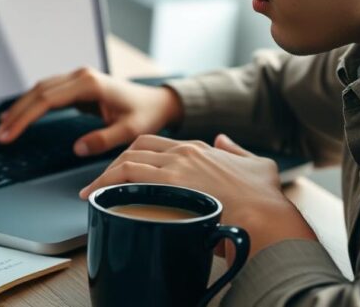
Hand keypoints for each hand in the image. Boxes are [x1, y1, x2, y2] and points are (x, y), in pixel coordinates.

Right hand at [0, 67, 183, 156]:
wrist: (157, 101)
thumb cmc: (146, 115)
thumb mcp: (130, 131)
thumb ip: (104, 139)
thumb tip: (78, 148)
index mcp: (89, 84)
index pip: (47, 100)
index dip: (25, 118)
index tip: (9, 134)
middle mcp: (80, 76)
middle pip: (38, 92)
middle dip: (16, 115)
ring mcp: (78, 78)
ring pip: (39, 89)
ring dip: (20, 108)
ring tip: (2, 128)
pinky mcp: (78, 85)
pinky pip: (48, 92)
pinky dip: (31, 103)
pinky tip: (18, 115)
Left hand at [80, 133, 317, 257]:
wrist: (267, 219)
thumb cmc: (264, 200)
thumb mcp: (258, 165)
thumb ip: (238, 151)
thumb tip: (224, 140)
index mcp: (200, 148)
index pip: (156, 145)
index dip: (136, 157)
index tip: (124, 172)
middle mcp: (185, 152)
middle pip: (137, 149)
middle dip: (115, 165)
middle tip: (102, 184)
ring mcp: (177, 166)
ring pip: (128, 161)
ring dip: (105, 176)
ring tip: (92, 193)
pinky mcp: (171, 184)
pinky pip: (129, 177)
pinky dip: (109, 183)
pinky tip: (100, 197)